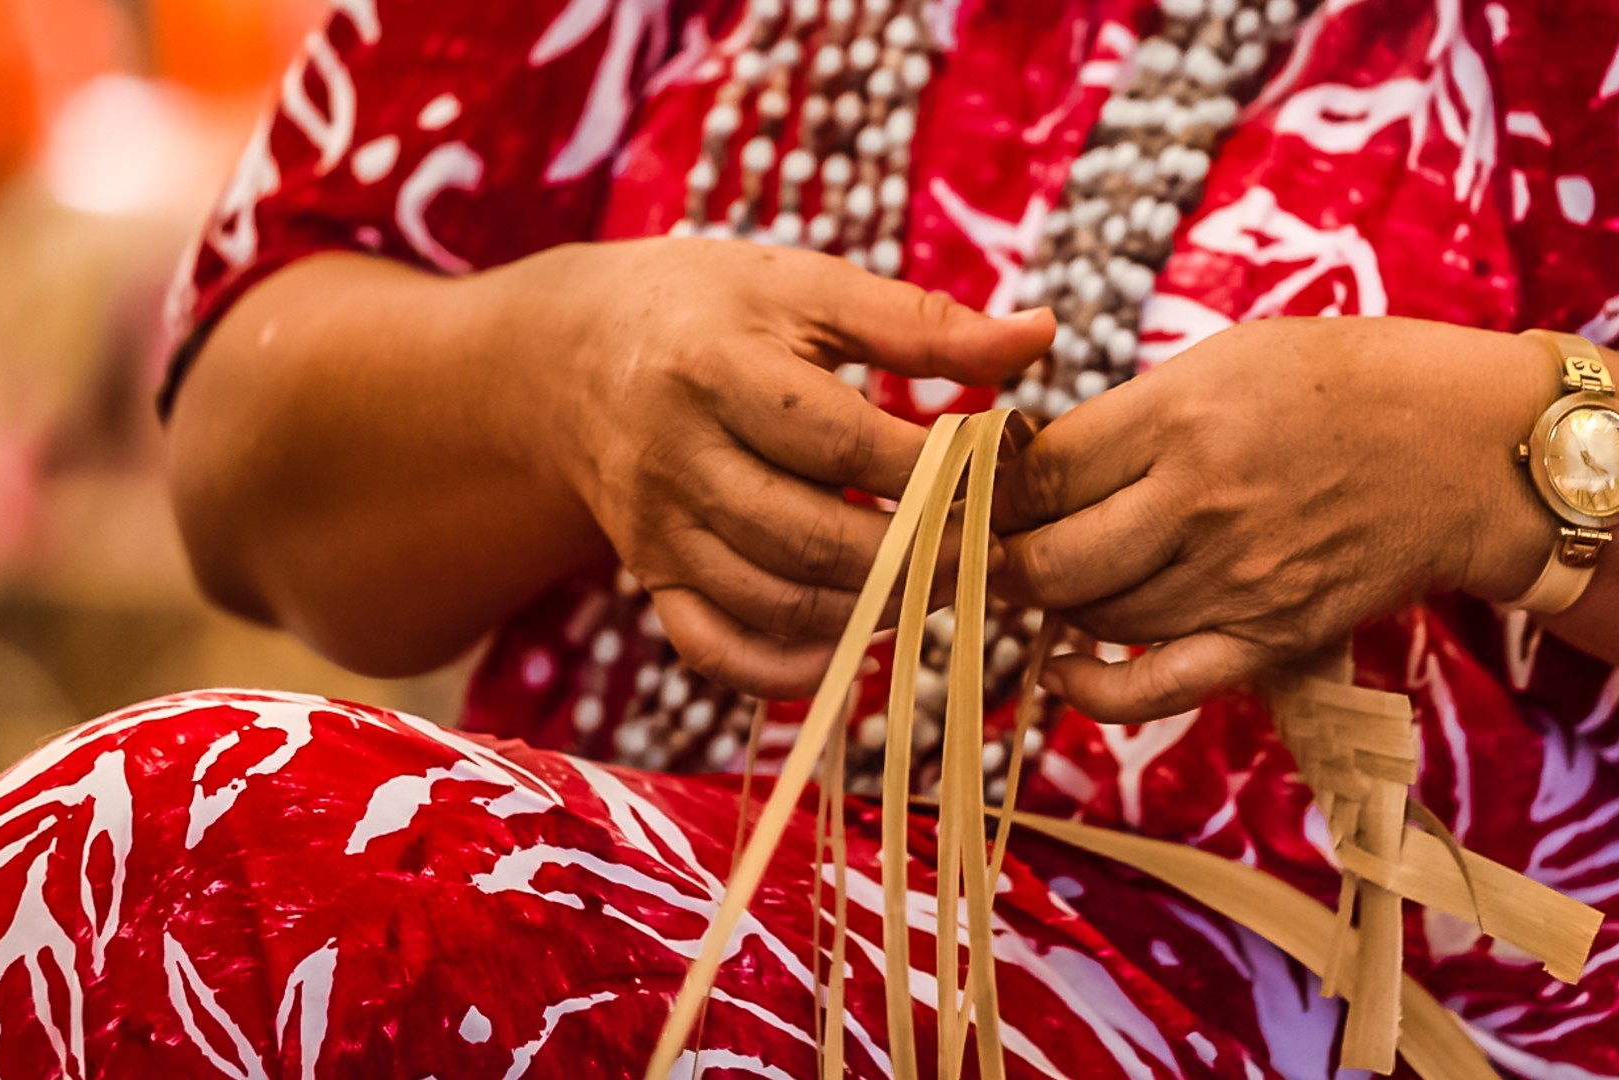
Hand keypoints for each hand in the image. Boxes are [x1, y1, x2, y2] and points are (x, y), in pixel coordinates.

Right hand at [498, 237, 1053, 698]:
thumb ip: (923, 322)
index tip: (1008, 479)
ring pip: (774, 600)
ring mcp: (655, 529)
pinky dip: (789, 668)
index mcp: (716, 369)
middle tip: (997, 559)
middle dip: (919, 559)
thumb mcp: (808, 290)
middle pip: (810, 537)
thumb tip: (1043, 335)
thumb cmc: (715, 309)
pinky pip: (715, 649)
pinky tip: (859, 646)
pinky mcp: (650, 576)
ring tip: (947, 589)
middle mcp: (675, 457)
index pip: (842, 442)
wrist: (575, 353)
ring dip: (873, 611)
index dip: (935, 472)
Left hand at [991, 316, 1551, 722]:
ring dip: (1057, 604)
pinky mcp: (1272, 638)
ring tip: (1057, 574)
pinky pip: (1157, 688)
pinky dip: (1094, 691)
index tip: (985, 488)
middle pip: (1051, 559)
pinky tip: (1062, 669)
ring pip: (1096, 618)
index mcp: (1181, 418)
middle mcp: (1202, 504)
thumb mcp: (1224, 360)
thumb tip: (1034, 464)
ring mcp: (1238, 580)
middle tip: (1000, 545)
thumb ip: (1130, 417)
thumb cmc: (1341, 384)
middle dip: (1006, 558)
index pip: (1042, 473)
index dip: (997, 487)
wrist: (1469, 446)